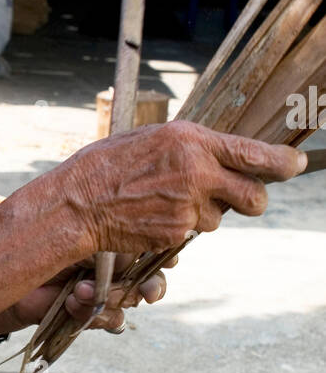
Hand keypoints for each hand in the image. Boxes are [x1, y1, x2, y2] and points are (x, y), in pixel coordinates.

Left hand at [0, 254, 176, 337]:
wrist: (12, 276)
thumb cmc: (44, 245)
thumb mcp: (81, 237)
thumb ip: (110, 245)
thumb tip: (130, 257)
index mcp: (118, 242)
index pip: (154, 249)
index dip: (166, 256)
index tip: (169, 260)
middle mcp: (117, 269)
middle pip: (151, 281)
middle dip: (152, 287)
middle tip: (147, 292)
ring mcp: (105, 293)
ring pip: (131, 302)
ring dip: (111, 297)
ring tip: (80, 290)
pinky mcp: (90, 315)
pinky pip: (112, 320)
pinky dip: (94, 314)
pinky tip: (72, 304)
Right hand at [62, 123, 305, 256]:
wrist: (77, 202)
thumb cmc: (106, 165)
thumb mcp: (151, 139)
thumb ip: (189, 147)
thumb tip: (219, 155)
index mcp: (192, 141)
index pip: (254, 154)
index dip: (282, 163)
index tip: (295, 164)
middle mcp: (197, 173)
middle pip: (253, 197)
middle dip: (251, 201)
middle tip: (240, 199)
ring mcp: (188, 207)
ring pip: (218, 219)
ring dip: (203, 214)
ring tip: (165, 201)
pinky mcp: (176, 234)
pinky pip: (191, 233)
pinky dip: (178, 228)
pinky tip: (151, 215)